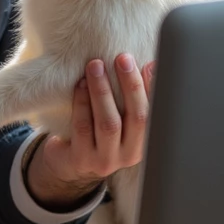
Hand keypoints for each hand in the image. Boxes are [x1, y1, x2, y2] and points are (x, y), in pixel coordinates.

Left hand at [26, 55, 153, 209]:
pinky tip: (80, 84)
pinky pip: (83, 127)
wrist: (68, 164)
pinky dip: (82, 102)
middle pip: (137, 118)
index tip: (150, 64)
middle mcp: (130, 155)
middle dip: (131, 85)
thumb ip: (132, 99)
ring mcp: (105, 160)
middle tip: (122, 58)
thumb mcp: (120, 119)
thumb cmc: (97, 132)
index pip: (155, 114)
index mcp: (145, 143)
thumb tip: (151, 65)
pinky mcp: (81, 159)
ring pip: (108, 123)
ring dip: (102, 91)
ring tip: (95, 66)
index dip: (154, 89)